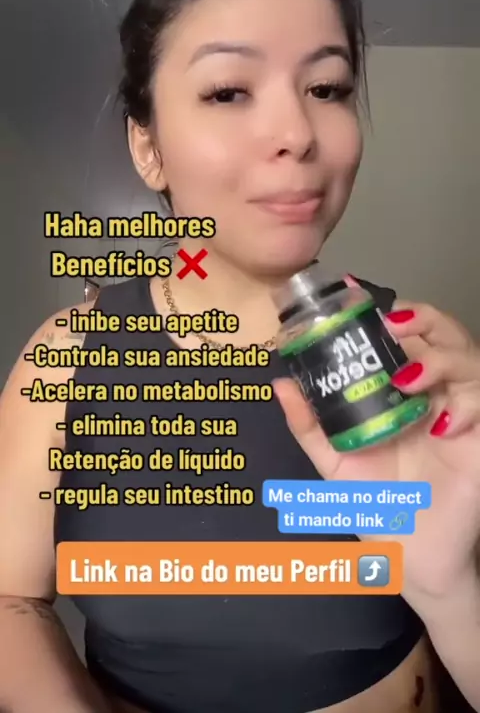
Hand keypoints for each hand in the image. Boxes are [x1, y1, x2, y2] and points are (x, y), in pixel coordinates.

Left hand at [273, 300, 479, 610]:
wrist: (412, 558)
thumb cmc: (378, 505)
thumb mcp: (335, 462)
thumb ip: (309, 424)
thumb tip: (279, 383)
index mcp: (401, 389)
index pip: (401, 334)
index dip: (380, 307)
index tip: (348, 289)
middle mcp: (436, 391)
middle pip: (441, 332)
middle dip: (419, 319)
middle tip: (390, 327)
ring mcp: (463, 411)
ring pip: (469, 357)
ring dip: (440, 358)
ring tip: (408, 377)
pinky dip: (467, 404)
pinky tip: (441, 424)